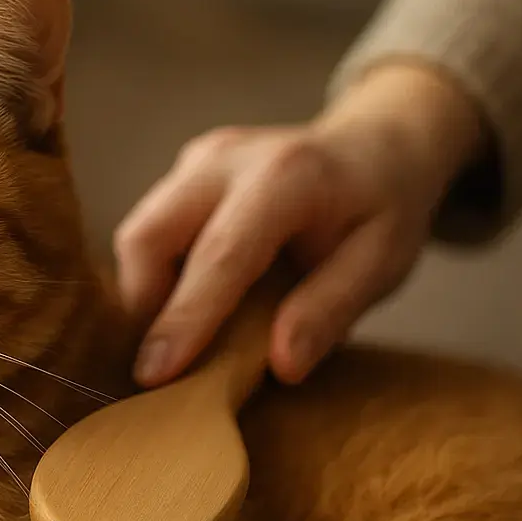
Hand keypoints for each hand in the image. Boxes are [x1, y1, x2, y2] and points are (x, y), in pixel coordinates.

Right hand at [114, 63, 487, 385]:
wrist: (375, 145)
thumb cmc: (383, 208)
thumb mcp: (383, 263)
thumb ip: (331, 310)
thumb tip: (281, 366)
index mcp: (286, 176)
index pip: (219, 255)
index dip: (183, 319)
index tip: (154, 375)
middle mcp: (227, 158)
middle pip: (148, 235)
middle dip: (143, 307)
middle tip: (159, 367)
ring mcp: (198, 159)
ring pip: (138, 233)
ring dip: (145, 295)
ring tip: (176, 340)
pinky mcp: (183, 171)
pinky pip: (149, 229)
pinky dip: (154, 277)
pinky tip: (184, 307)